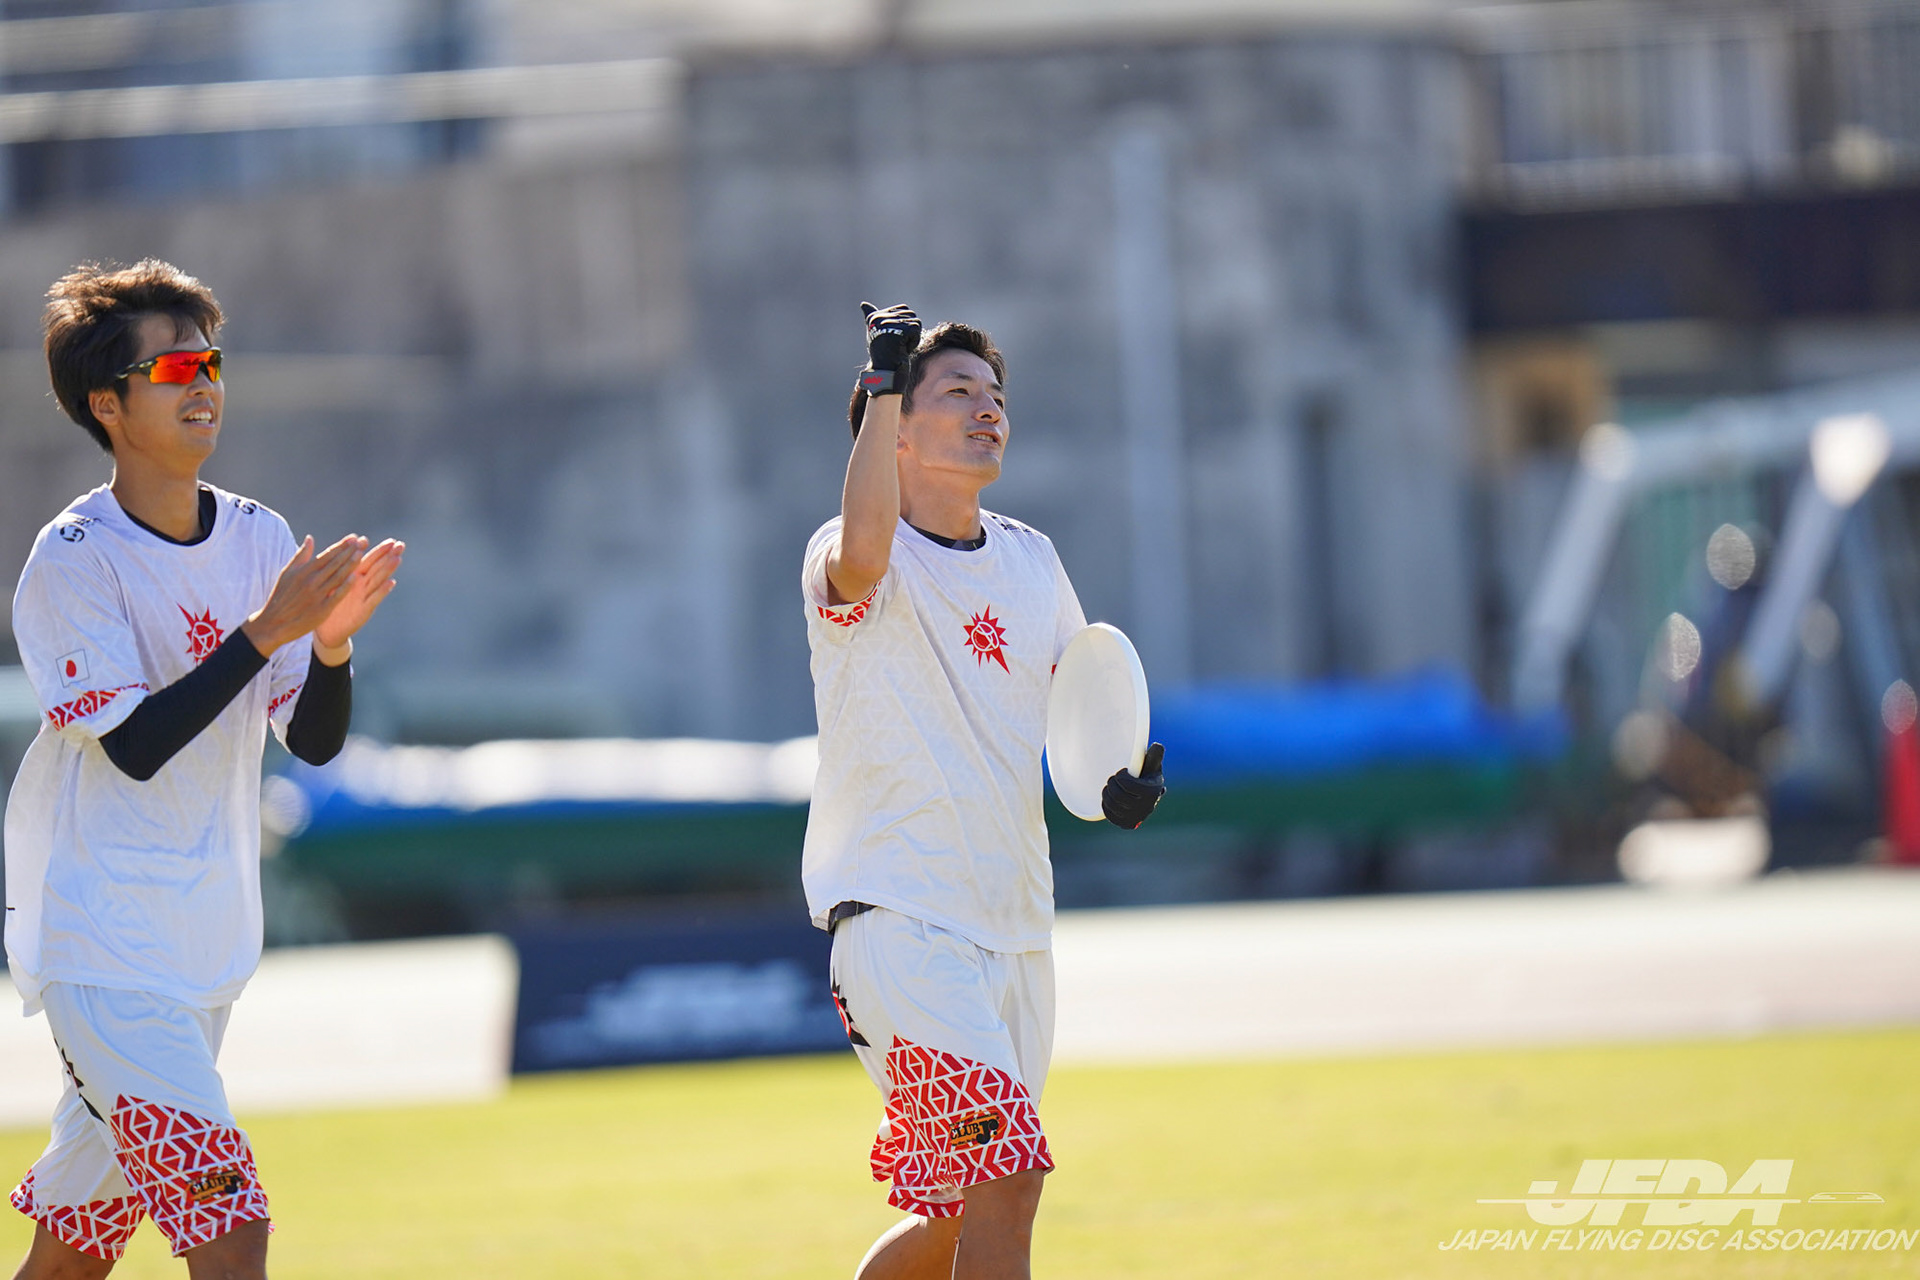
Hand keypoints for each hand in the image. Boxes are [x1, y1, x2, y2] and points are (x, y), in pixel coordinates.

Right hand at [242, 535, 364, 655]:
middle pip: (334, 563)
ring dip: (350, 564)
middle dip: (349, 551)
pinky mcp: (322, 609)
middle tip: (362, 542)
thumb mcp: (288, 573)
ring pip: (337, 576)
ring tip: (361, 553)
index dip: (341, 546)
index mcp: (304, 571)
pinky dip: (345, 586)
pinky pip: (336, 595)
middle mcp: (311, 581)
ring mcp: (317, 595)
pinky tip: (355, 577)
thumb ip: (301, 556)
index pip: (327, 555)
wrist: (274, 623)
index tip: (353, 538)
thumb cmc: (282, 596)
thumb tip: (310, 538)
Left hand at [312, 538, 403, 661]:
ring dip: (388, 569)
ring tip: (397, 558)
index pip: (368, 560)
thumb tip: (337, 549)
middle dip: (389, 556)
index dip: (378, 551)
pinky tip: (390, 582)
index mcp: (352, 576)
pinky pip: (374, 598)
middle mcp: (362, 585)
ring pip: (378, 580)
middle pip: (377, 567)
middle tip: (401, 545)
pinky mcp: (364, 610)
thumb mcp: (330, 584)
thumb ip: (335, 567)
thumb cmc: (328, 604)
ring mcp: (364, 596)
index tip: (390, 540)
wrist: (327, 630)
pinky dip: (382, 590)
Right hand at [858, 301, 919, 395]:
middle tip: (898, 344)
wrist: (886, 372)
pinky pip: (917, 331)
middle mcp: (880, 318)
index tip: (894, 339)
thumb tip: (863, 304)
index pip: (903, 309)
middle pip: (911, 314)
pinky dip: (914, 342)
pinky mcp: (901, 330)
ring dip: (912, 337)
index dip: (904, 325)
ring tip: (900, 347)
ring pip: (915, 322)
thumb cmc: (882, 355)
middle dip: (910, 331)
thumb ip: (873, 317)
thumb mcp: (877, 334)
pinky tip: (903, 350)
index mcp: (874, 317)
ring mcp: (890, 324)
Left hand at [1101, 742, 1165, 828]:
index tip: (1121, 773)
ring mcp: (1138, 817)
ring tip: (1109, 787)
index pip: (1127, 784)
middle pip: (1118, 796)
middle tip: (1112, 779)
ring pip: (1113, 806)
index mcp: (1153, 791)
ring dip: (1107, 794)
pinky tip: (1108, 799)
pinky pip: (1112, 816)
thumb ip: (1155, 754)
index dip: (1120, 777)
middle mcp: (1147, 806)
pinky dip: (1106, 806)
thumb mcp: (1151, 762)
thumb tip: (1157, 746)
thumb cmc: (1146, 772)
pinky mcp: (1128, 824)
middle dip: (1112, 784)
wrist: (1144, 791)